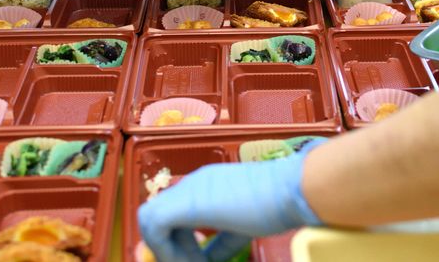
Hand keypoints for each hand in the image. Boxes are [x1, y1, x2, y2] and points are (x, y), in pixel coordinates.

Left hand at [138, 145, 321, 261]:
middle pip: (155, 216)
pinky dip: (165, 250)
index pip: (172, 213)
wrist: (290, 188)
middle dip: (166, 248)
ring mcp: (188, 190)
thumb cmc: (275, 204)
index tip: (196, 258)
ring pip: (149, 219)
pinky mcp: (188, 203)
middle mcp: (192, 184)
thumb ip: (220, 244)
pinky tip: (190, 261)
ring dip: (165, 250)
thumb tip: (207, 260)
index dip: (176, 243)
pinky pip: (156, 227)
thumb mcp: (241, 228)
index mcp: (204, 186)